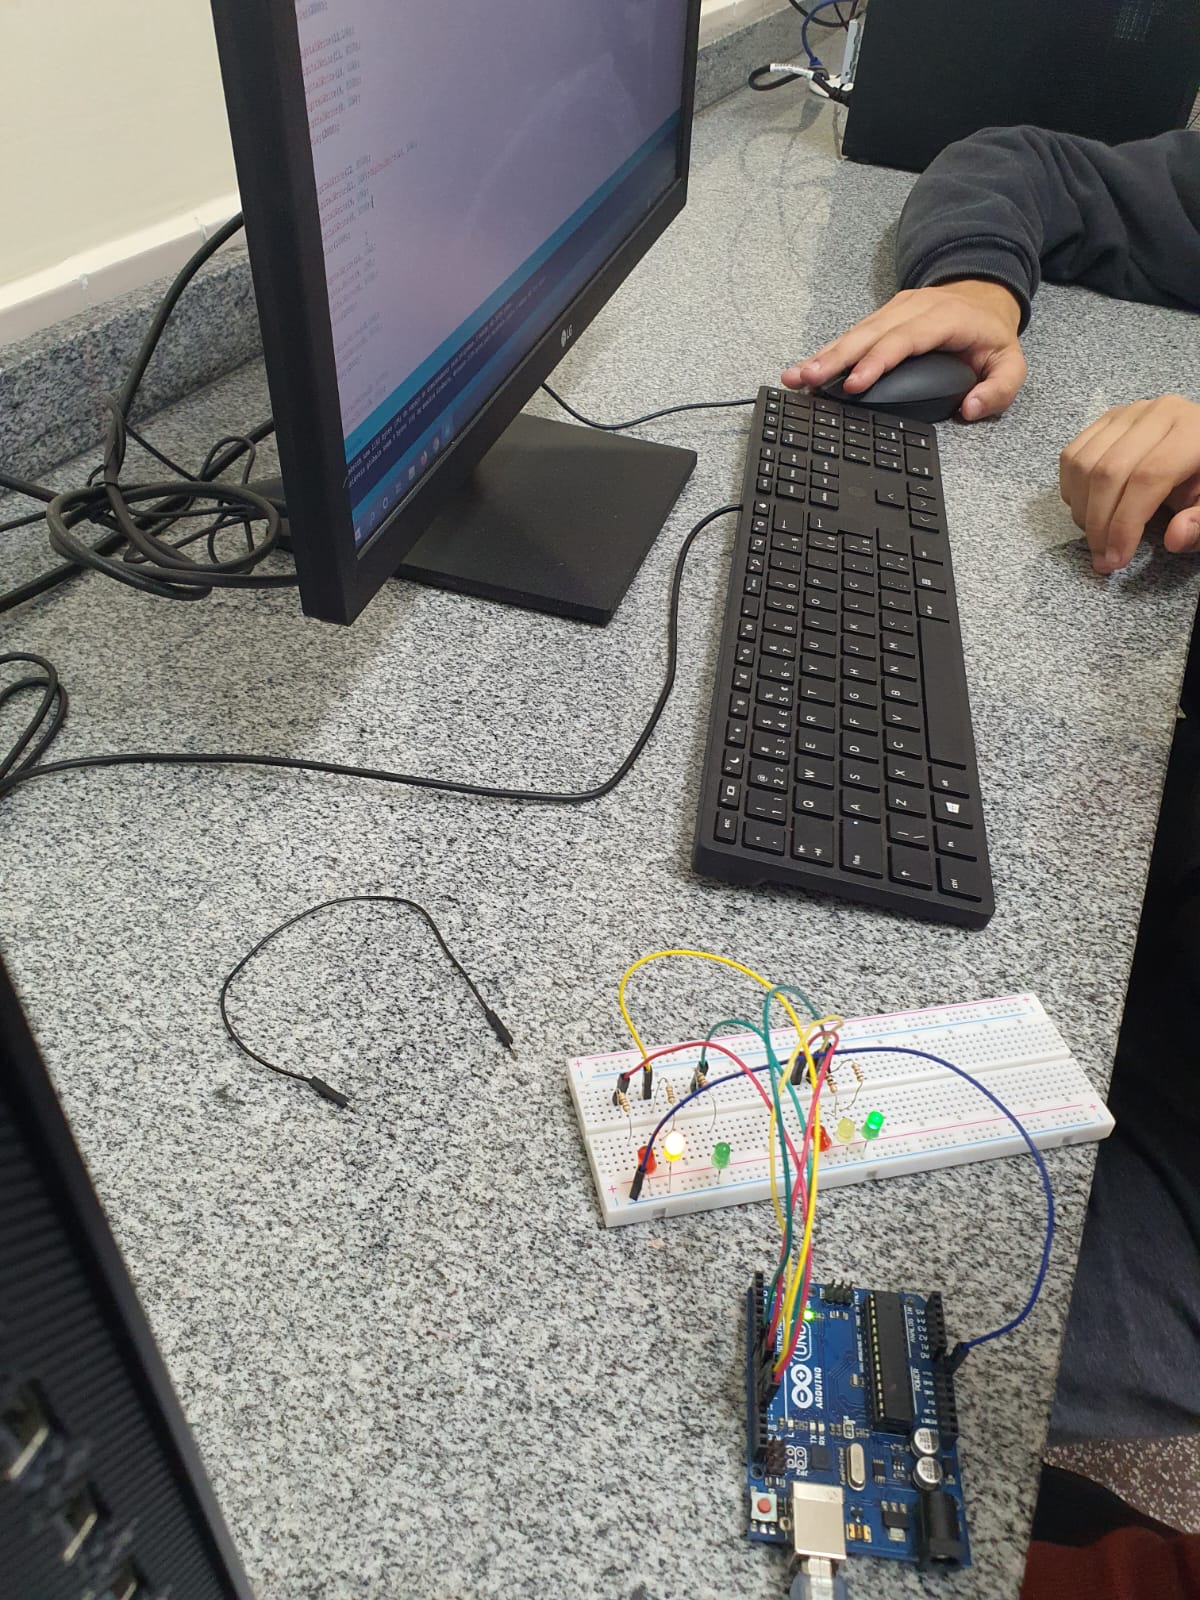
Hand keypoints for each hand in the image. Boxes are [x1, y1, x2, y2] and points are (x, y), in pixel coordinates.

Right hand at [783, 280, 1026, 420]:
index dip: (877, 361)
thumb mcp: (1012, 364)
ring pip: (854, 332)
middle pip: (869, 333)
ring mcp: (894, 310)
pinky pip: (852, 334)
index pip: (906, 339)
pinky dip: (827, 351)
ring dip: (823, 355)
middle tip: (808, 380)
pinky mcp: (880, 317)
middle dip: (835, 358)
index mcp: (946, 318)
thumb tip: (970, 408)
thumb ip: (999, 390)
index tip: (854, 384)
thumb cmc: (990, 338)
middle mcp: (914, 308)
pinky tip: (806, 367)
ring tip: (795, 376)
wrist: (982, 297)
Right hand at [1059, 396, 1199, 573]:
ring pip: (1084, 465)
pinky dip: (1072, 490)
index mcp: (1192, 432)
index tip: (1117, 560)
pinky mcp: (1107, 420)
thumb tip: (1174, 538)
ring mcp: (1128, 414)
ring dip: (1082, 510)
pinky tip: (1087, 510)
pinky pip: (1072, 456)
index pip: (1148, 477)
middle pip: (1109, 472)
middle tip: (1103, 558)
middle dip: (1099, 524)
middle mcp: (1158, 414)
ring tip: (1097, 536)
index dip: (1126, 524)